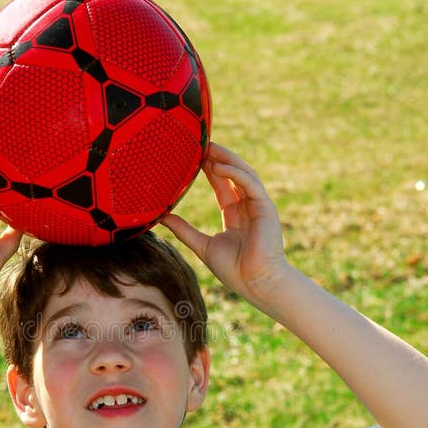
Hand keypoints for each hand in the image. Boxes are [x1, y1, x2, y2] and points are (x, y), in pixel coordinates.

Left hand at [162, 143, 288, 307]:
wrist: (255, 284)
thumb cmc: (234, 270)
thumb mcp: (202, 245)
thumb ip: (183, 230)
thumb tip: (161, 218)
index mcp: (235, 214)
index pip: (222, 184)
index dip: (210, 168)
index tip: (194, 155)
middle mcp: (247, 206)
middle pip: (233, 173)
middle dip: (218, 157)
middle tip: (199, 143)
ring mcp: (258, 205)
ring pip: (243, 173)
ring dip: (227, 158)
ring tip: (208, 147)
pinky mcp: (265, 207)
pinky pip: (250, 183)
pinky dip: (235, 173)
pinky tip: (218, 166)